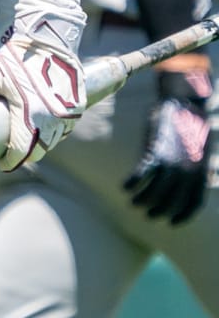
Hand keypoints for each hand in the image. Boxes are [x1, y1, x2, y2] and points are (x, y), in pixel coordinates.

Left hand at [0, 28, 85, 170]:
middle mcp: (53, 120)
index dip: (11, 160)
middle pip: (39, 150)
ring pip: (53, 140)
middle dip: (25, 154)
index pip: (22, 152)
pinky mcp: (77, 106)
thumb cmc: (18, 58)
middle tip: (11, 150)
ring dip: (40, 142)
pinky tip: (42, 124)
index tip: (1, 161)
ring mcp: (67, 114)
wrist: (50, 40)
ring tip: (24, 137)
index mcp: (31, 116)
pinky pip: (65, 127)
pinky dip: (53, 130)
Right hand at [124, 70, 212, 224]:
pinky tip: (125, 187)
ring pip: (155, 190)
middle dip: (159, 211)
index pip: (193, 204)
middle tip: (148, 215)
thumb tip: (193, 181)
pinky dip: (133, 182)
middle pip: (172, 200)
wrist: (184, 103)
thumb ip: (196, 168)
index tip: (171, 222)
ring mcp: (172, 162)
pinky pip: (143, 173)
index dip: (182, 215)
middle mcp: (188, 172)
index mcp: (201, 173)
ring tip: (134, 203)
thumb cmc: (191, 124)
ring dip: (143, 199)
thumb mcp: (200, 150)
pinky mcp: (157, 151)